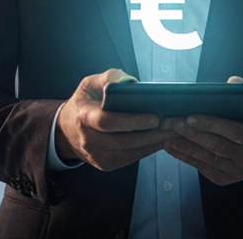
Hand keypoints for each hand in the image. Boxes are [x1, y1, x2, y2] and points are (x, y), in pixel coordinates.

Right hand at [55, 69, 174, 171]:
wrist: (67, 131)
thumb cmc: (84, 102)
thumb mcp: (90, 84)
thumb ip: (110, 78)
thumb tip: (133, 83)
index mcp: (84, 117)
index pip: (108, 122)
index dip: (133, 121)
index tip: (155, 117)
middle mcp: (89, 140)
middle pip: (125, 140)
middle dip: (152, 133)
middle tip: (174, 123)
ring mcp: (97, 156)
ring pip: (131, 151)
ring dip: (155, 142)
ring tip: (174, 130)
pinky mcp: (106, 164)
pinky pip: (132, 158)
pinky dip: (149, 148)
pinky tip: (163, 139)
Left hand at [163, 76, 242, 185]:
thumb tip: (232, 82)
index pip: (236, 132)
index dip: (213, 125)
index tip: (191, 117)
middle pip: (218, 147)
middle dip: (193, 134)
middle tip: (172, 123)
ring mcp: (240, 171)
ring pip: (208, 159)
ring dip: (185, 146)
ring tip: (167, 134)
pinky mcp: (227, 178)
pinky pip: (204, 168)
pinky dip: (187, 157)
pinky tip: (173, 147)